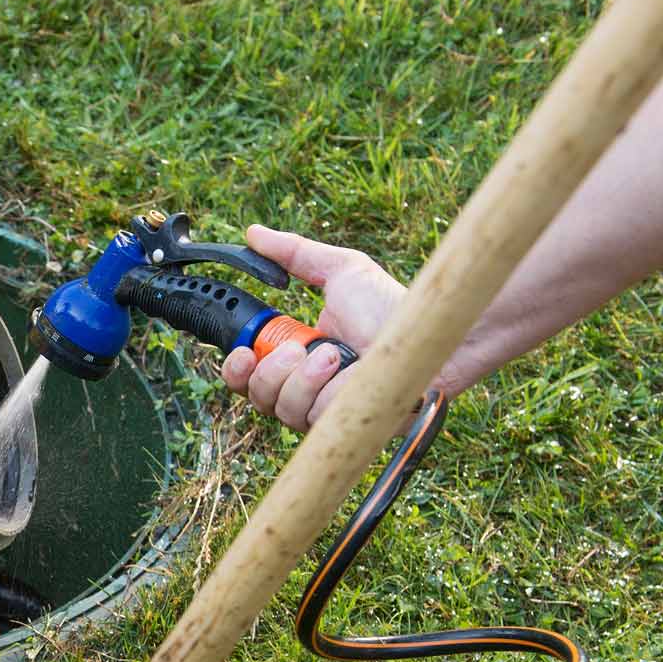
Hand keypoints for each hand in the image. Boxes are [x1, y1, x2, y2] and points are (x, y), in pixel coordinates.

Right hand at [224, 226, 406, 431]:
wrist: (426, 333)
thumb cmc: (392, 305)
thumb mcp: (338, 270)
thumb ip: (293, 253)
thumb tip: (253, 233)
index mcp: (297, 357)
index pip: (248, 374)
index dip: (236, 367)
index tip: (243, 351)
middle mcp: (305, 388)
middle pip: (255, 396)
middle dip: (266, 372)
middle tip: (295, 350)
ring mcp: (322, 412)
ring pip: (279, 408)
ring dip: (298, 380)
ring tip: (331, 356)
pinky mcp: (341, 429)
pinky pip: (310, 418)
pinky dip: (322, 392)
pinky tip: (347, 374)